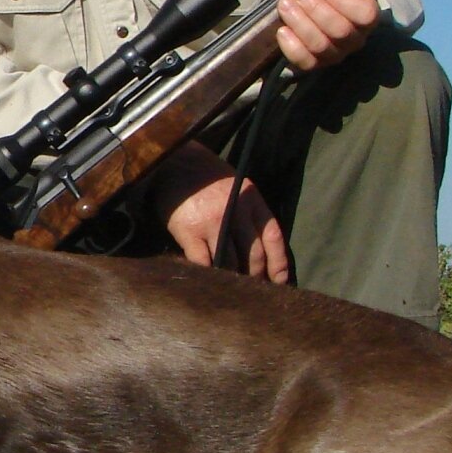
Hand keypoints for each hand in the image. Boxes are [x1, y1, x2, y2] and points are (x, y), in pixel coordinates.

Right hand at [144, 141, 289, 282]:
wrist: (172, 161)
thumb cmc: (204, 178)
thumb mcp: (236, 187)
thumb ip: (248, 213)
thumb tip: (258, 252)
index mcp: (251, 199)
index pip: (273, 238)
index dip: (278, 264)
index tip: (279, 283)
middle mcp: (236, 211)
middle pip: (254, 255)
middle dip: (255, 276)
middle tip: (251, 291)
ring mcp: (212, 221)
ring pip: (230, 262)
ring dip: (232, 279)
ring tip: (231, 290)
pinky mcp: (189, 231)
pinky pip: (203, 262)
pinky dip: (207, 274)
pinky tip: (207, 280)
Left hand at [274, 0, 404, 71]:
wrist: (310, 4)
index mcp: (367, 15)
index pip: (366, 16)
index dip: (344, 2)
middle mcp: (354, 38)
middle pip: (340, 31)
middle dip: (316, 10)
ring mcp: (334, 53)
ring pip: (321, 46)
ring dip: (300, 23)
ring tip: (285, 4)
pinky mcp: (314, 64)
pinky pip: (305, 63)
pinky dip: (292, 47)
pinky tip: (282, 30)